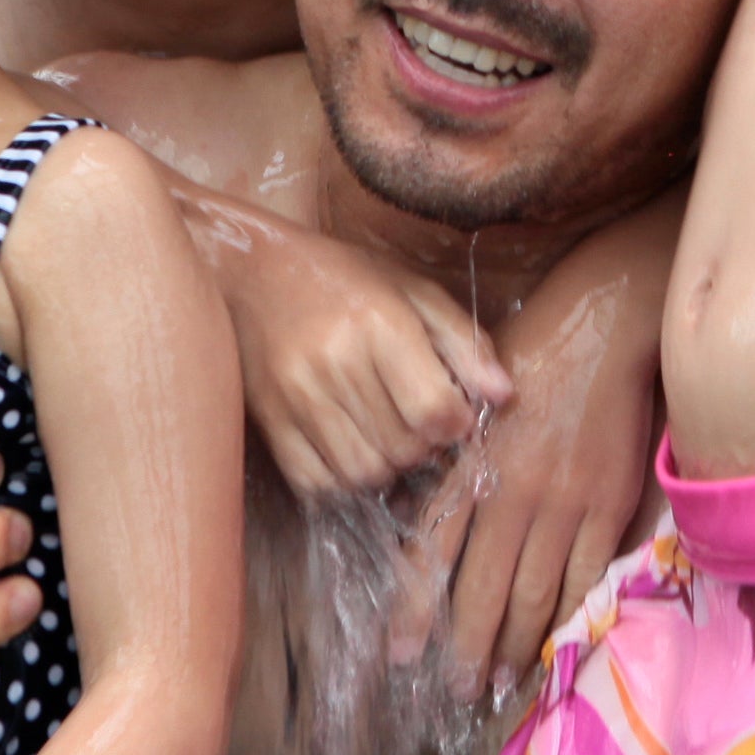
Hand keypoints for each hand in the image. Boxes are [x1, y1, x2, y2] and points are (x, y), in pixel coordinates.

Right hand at [205, 208, 513, 495]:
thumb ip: (464, 340)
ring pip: (364, 473)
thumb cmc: (345, 277)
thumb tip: (503, 395)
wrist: (252, 271)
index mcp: (379, 322)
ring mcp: (297, 396)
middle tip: (422, 427)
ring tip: (390, 438)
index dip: (456, 425)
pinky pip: (318, 483)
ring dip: (389, 468)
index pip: (433, 408)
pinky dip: (344, 482)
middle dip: (426, 448)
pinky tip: (353, 449)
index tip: (455, 416)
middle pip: (403, 447)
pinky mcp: (270, 421)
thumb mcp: (413, 290)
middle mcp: (336, 361)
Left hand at [404, 267, 656, 699]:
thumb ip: (456, 465)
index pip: (434, 554)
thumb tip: (427, 517)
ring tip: (503, 681)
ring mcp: (565, 503)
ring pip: (536, 593)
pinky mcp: (609, 504)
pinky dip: (572, 614)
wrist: (603, 326)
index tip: (403, 656)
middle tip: (458, 692)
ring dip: (518, 645)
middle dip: (469, 648)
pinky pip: (588, 575)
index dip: (416, 609)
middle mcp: (513, 493)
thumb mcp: (475, 405)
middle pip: (486, 589)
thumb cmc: (531, 355)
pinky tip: (562, 642)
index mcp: (472, 467)